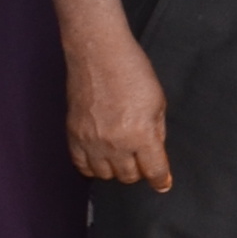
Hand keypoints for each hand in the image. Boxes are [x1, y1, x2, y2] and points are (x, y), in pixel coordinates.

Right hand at [65, 23, 175, 190]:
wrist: (99, 54)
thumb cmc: (132, 71)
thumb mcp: (157, 102)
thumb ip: (157, 132)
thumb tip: (156, 152)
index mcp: (141, 135)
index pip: (154, 171)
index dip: (161, 180)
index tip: (162, 183)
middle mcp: (115, 143)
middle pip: (129, 176)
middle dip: (139, 171)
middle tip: (141, 158)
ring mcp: (91, 141)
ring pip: (105, 175)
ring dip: (116, 169)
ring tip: (121, 154)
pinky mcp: (74, 135)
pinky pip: (81, 165)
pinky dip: (92, 166)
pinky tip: (100, 156)